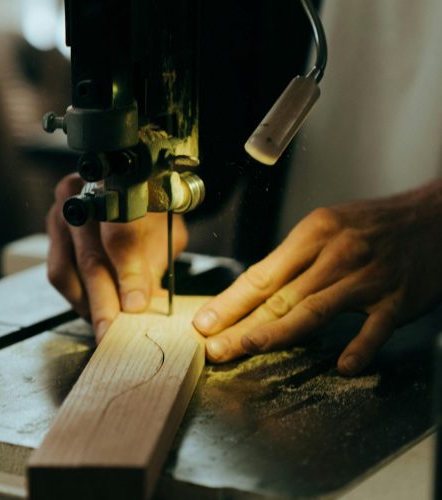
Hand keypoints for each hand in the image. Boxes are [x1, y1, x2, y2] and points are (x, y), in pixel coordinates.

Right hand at [47, 174, 187, 342]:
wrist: (132, 189)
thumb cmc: (153, 211)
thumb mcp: (166, 234)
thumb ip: (154, 265)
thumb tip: (145, 305)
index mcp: (119, 187)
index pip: (121, 235)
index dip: (129, 273)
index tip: (136, 305)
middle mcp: (82, 196)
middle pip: (90, 258)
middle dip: (104, 303)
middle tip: (113, 333)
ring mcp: (62, 214)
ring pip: (66, 271)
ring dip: (87, 305)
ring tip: (106, 325)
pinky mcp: (52, 233)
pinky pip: (58, 273)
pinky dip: (76, 297)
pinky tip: (93, 309)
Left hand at [193, 180, 441, 374]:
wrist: (433, 215)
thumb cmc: (374, 224)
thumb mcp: (329, 226)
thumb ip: (295, 259)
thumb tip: (257, 289)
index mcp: (314, 234)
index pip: (262, 274)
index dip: (231, 301)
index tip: (206, 321)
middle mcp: (336, 254)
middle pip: (280, 296)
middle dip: (242, 324)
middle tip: (214, 347)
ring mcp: (367, 278)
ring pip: (315, 310)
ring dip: (279, 333)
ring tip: (250, 347)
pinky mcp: (397, 299)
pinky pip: (374, 327)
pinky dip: (359, 347)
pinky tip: (344, 367)